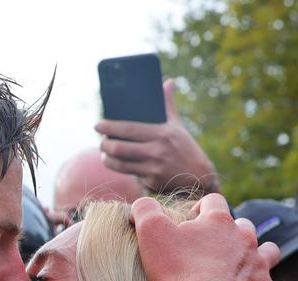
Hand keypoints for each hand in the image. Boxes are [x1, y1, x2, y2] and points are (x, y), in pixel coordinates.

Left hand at [95, 79, 217, 194]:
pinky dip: (120, 168)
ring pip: (120, 164)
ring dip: (107, 159)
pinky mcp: (152, 182)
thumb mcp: (177, 125)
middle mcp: (157, 151)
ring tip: (104, 154)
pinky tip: (116, 163)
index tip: (98, 125)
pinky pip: (130, 174)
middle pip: (120, 148)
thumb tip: (168, 81)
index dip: (110, 127)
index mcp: (162, 133)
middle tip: (101, 142)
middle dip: (104, 145)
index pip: (129, 129)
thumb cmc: (185, 147)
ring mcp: (154, 168)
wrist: (200, 176)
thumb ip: (168, 105)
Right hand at [131, 194, 287, 280]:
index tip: (190, 222)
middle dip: (230, 234)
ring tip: (242, 266)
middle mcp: (245, 239)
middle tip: (211, 250)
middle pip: (244, 226)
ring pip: (269, 251)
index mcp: (219, 222)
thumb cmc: (176, 271)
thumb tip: (141, 203)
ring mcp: (260, 266)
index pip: (213, 201)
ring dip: (258, 255)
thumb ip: (145, 210)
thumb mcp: (150, 232)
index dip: (201, 208)